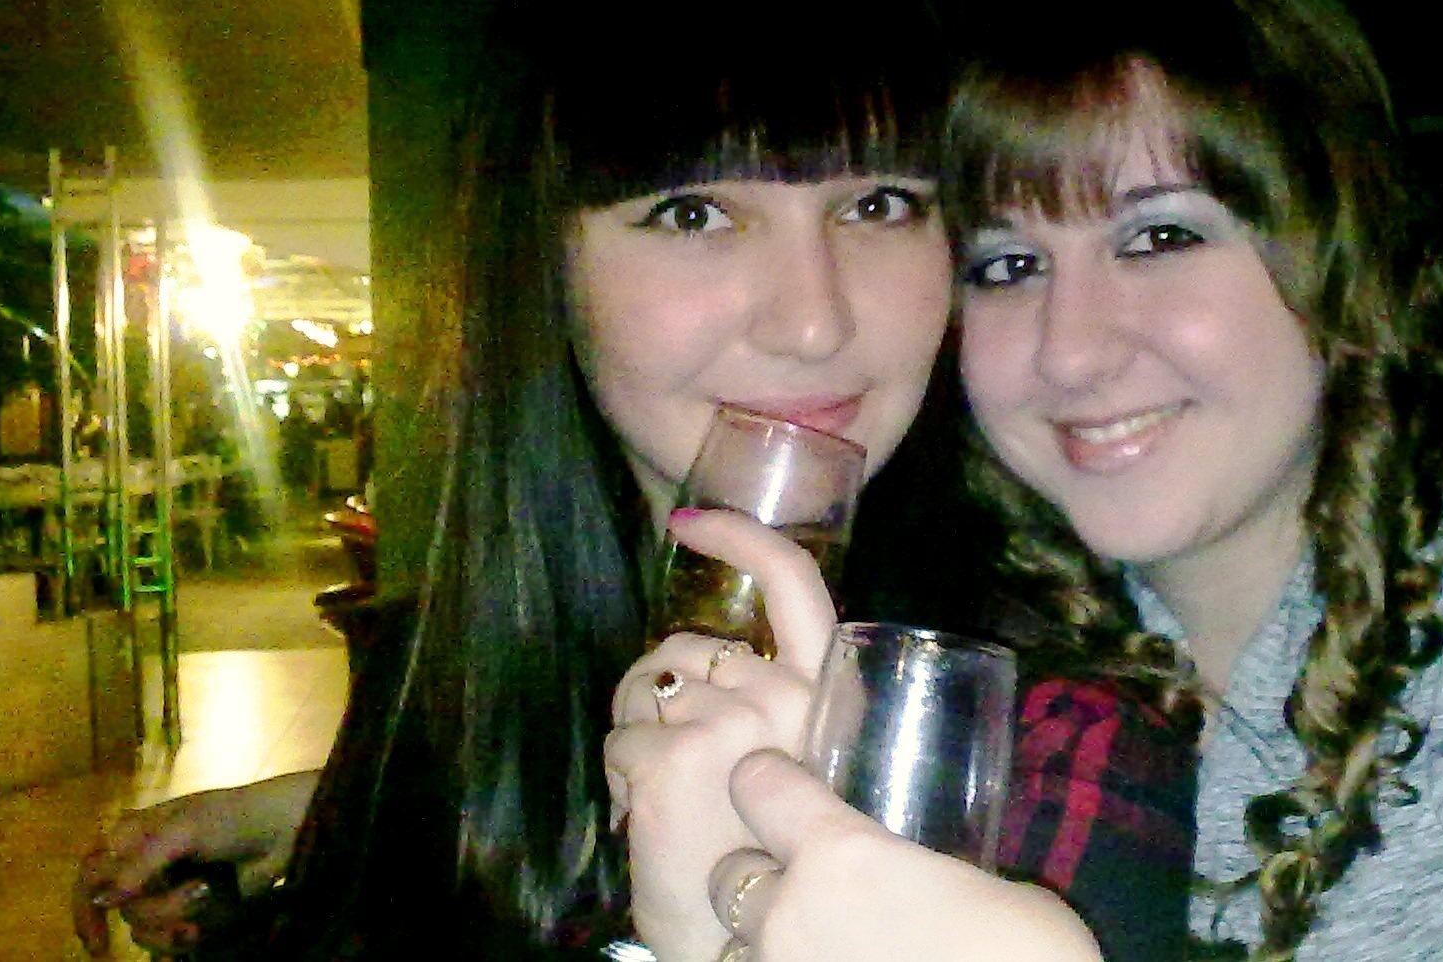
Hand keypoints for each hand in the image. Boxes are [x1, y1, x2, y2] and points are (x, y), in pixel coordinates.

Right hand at [71, 771, 316, 956]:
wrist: (285, 831)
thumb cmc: (233, 817)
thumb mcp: (183, 832)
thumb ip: (138, 866)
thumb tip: (103, 900)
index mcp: (133, 837)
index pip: (89, 876)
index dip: (85, 909)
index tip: (98, 941)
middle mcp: (143, 867)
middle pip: (124, 910)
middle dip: (161, 907)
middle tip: (201, 890)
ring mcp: (168, 892)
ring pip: (146, 929)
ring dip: (177, 921)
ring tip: (211, 899)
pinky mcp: (192, 912)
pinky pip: (171, 940)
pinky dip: (184, 939)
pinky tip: (204, 929)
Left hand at [603, 509, 836, 960]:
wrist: (751, 940)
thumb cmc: (771, 859)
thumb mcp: (799, 763)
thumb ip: (775, 706)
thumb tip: (708, 664)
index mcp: (824, 694)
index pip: (795, 585)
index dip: (742, 539)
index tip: (693, 522)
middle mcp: (782, 698)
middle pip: (689, 650)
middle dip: (663, 694)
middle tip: (681, 765)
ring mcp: (725, 727)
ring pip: (644, 693)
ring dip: (640, 740)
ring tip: (675, 802)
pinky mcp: (669, 762)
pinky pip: (618, 743)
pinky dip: (622, 783)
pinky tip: (653, 825)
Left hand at [710, 750, 1100, 961]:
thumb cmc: (1027, 956)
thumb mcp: (993, 891)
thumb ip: (941, 878)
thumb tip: (947, 889)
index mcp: (841, 855)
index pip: (760, 786)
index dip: (768, 779)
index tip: (781, 781)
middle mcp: (790, 916)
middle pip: (728, 877)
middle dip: (757, 877)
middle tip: (803, 886)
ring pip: (735, 949)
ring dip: (766, 942)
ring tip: (816, 945)